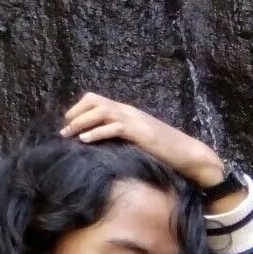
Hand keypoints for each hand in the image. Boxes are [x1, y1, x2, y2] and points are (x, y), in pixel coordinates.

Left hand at [59, 92, 224, 188]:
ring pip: (102, 111)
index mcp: (127, 112)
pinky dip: (97, 132)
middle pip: (95, 101)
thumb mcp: (136, 139)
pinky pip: (114, 127)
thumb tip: (99, 142)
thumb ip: (120, 135)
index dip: (78, 109)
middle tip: (64, 131)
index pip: (97, 99)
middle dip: (75, 113)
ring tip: (69, 134)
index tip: (68, 124)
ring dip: (81, 122)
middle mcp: (129, 111)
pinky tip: (85, 140)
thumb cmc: (163, 150)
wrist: (188, 154)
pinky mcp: (141, 132)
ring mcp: (135, 120)